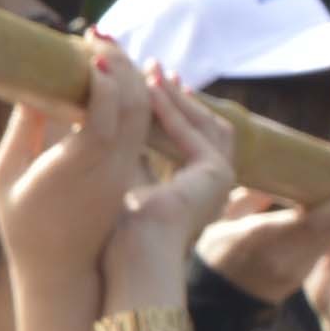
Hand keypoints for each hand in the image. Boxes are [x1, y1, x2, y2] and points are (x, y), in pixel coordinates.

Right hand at [0, 37, 152, 279]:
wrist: (61, 271)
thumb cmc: (22, 224)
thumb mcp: (5, 176)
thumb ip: (21, 129)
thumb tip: (31, 86)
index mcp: (76, 169)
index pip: (105, 113)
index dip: (103, 78)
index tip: (89, 51)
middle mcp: (109, 168)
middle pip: (133, 106)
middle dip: (121, 65)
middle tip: (99, 37)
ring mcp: (124, 173)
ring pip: (144, 114)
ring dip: (132, 78)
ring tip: (108, 52)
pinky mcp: (129, 175)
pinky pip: (141, 127)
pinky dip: (135, 98)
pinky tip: (118, 81)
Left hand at [95, 70, 240, 312]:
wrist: (133, 263)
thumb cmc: (120, 237)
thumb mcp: (124, 184)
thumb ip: (128, 156)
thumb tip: (109, 125)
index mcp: (193, 187)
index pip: (189, 136)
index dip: (170, 108)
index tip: (148, 82)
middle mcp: (213, 182)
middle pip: (205, 124)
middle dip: (178, 95)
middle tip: (154, 67)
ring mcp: (220, 178)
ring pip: (205, 122)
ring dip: (175, 97)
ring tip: (150, 72)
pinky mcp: (216, 174)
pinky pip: (195, 132)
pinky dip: (172, 111)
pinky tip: (149, 91)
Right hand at [200, 169, 329, 305]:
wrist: (212, 305)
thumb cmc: (212, 258)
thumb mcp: (221, 222)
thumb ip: (248, 199)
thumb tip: (270, 183)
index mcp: (260, 239)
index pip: (312, 220)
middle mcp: (283, 257)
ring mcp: (295, 271)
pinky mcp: (300, 277)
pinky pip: (326, 249)